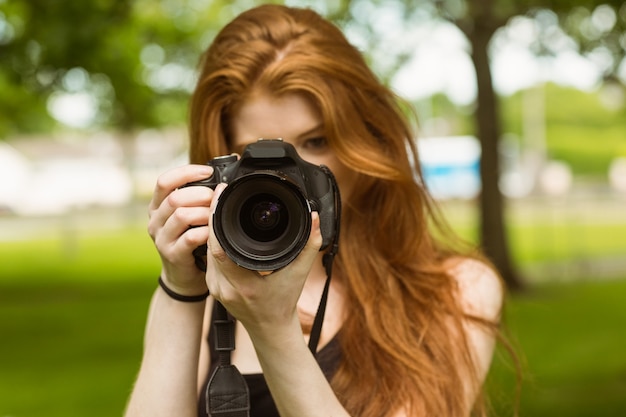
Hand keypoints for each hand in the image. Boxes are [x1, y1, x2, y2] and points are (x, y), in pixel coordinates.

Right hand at [148, 164, 214, 295]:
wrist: (184, 275)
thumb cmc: (190, 239)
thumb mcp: (188, 216)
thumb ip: (196, 198)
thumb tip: (221, 180)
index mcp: (157, 206)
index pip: (164, 181)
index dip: (186, 172)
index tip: (207, 172)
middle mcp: (155, 220)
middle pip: (175, 197)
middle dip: (201, 194)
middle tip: (216, 199)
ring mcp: (161, 238)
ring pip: (181, 215)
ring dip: (204, 213)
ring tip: (215, 216)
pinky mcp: (172, 254)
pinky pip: (190, 238)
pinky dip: (205, 232)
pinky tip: (212, 233)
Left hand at [204, 183, 323, 336]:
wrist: (270, 329)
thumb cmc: (284, 302)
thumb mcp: (299, 273)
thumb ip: (309, 245)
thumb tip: (314, 218)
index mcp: (243, 285)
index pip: (219, 246)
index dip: (216, 218)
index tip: (221, 194)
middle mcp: (224, 287)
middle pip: (208, 244)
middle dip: (212, 215)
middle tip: (219, 192)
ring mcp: (215, 288)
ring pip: (206, 250)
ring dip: (210, 227)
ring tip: (217, 204)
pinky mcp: (212, 286)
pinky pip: (208, 257)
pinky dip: (212, 240)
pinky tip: (217, 225)